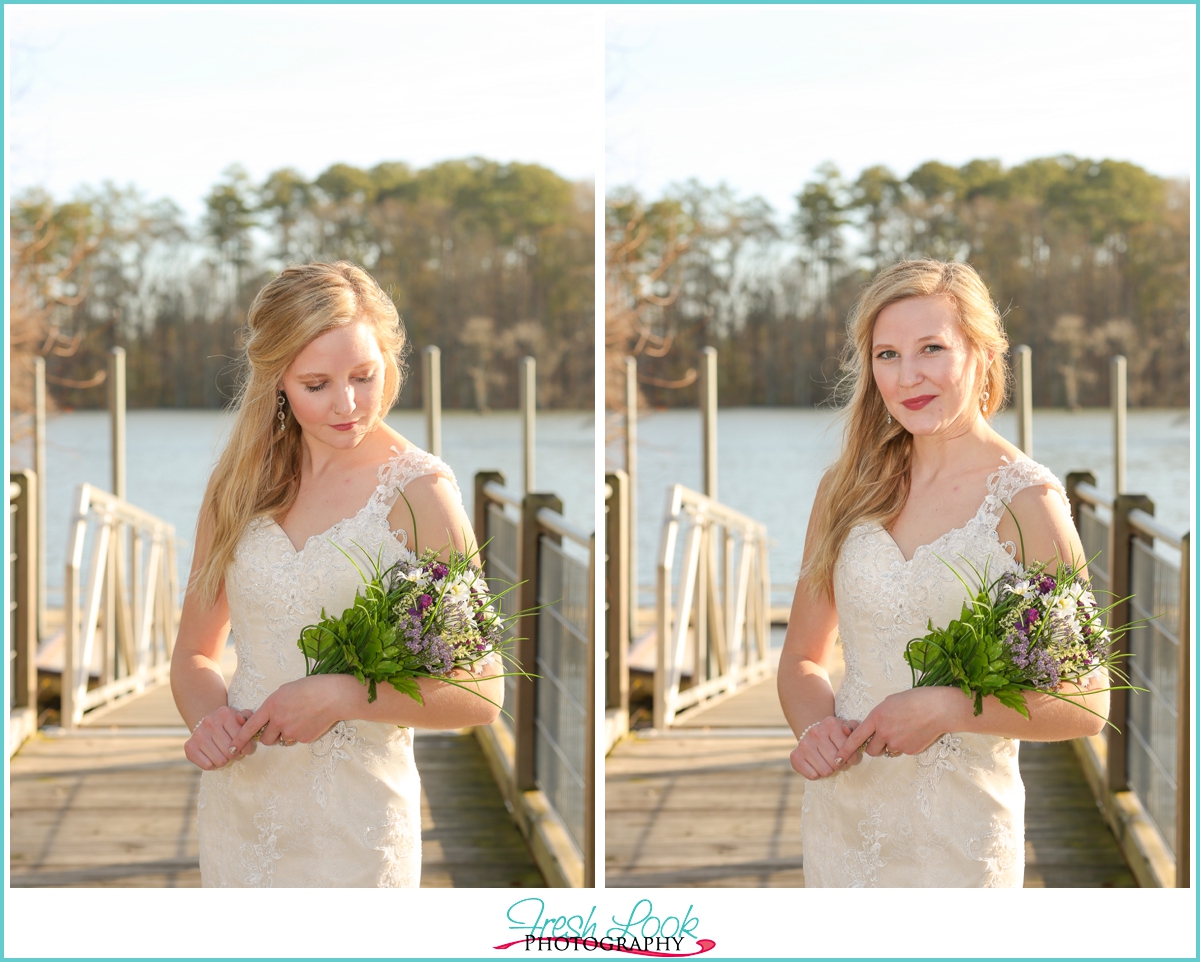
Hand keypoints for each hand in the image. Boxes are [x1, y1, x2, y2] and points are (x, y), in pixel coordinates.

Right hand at [184, 705, 256, 770]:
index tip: (244, 748)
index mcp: (224, 713)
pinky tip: (213, 758)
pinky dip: (213, 765)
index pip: (241, 738)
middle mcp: (209, 722)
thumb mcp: (241, 718)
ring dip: (225, 761)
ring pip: (220, 760)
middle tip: (233, 752)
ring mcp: (198, 734)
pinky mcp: (189, 746)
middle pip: (231, 752)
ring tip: (224, 754)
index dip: (246, 748)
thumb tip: (240, 718)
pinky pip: (207, 765)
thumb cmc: (230, 726)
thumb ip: (248, 716)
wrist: (208, 726)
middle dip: (235, 755)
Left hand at [230, 675, 350, 754]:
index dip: (239, 739)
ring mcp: (292, 731)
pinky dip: (300, 733)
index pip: (250, 727)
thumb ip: (273, 705)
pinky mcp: (304, 738)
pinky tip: (310, 721)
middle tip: (280, 725)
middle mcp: (278, 721)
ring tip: (300, 719)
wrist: (334, 696)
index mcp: (272, 706)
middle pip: (266, 739)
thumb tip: (268, 718)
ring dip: (285, 734)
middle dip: (270, 735)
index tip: (232, 748)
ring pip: (282, 740)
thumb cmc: (311, 687)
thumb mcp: (286, 690)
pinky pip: (296, 740)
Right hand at [789, 715, 859, 779]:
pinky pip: (813, 775)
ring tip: (828, 763)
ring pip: (825, 771)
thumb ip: (854, 727)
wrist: (814, 735)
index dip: (852, 758)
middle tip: (838, 761)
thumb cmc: (836, 736)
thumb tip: (846, 729)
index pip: (847, 750)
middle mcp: (815, 732)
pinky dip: (817, 775)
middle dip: (840, 765)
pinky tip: (817, 766)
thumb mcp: (847, 729)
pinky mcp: (795, 756)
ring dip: (829, 770)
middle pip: (836, 763)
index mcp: (830, 724)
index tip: (849, 757)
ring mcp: (803, 744)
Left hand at [838, 688, 955, 758]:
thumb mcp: (889, 702)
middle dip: (873, 747)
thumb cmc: (914, 700)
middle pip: (871, 750)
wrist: (937, 709)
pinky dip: (903, 746)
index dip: (845, 750)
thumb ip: (878, 717)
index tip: (837, 758)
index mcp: (876, 718)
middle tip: (882, 737)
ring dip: (889, 745)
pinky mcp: (910, 750)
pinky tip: (912, 733)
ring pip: (887, 751)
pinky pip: (901, 752)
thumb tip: (873, 728)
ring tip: (902, 730)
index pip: (856, 738)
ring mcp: (897, 743)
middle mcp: (884, 733)